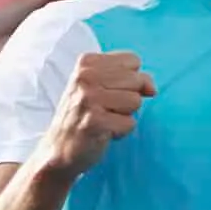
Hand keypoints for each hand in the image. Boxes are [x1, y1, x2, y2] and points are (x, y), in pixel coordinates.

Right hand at [43, 52, 156, 177]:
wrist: (58, 149)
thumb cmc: (85, 115)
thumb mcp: (102, 86)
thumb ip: (131, 78)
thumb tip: (152, 89)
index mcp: (87, 62)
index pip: (133, 60)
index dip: (129, 80)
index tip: (108, 92)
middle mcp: (85, 76)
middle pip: (137, 80)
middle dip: (127, 99)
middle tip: (104, 109)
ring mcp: (88, 98)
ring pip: (135, 101)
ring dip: (124, 116)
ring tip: (104, 120)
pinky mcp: (94, 121)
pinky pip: (130, 123)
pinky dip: (120, 132)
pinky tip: (102, 132)